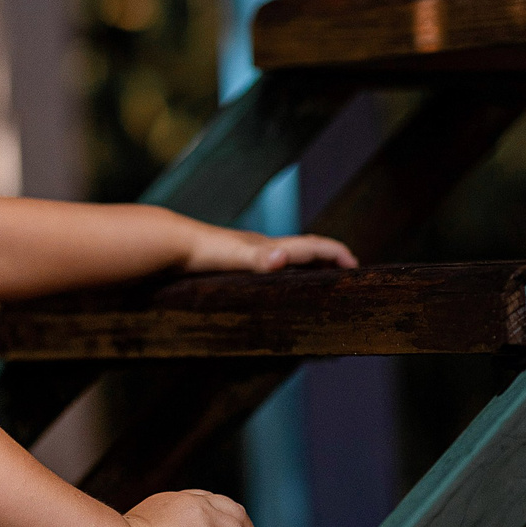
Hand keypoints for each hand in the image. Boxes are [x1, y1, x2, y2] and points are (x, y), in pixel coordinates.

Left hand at [183, 226, 357, 274]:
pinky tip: (273, 283)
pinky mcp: (231, 260)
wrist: (168, 242)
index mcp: (269, 247)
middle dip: (328, 260)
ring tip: (317, 279)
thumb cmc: (200, 251)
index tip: (357, 267)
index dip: (336, 254)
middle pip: (305, 249)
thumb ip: (257, 258)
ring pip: (286, 257)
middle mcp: (261, 246)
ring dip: (306, 265)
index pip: (313, 246)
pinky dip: (281, 273)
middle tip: (346, 274)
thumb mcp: (233, 256)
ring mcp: (246, 252)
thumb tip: (283, 258)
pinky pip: (265, 265)